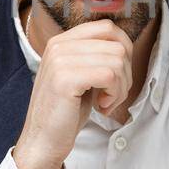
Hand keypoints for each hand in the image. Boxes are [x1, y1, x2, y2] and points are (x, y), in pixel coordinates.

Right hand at [12, 19, 133, 168]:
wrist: (43, 140)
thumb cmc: (66, 111)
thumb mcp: (81, 75)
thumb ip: (96, 56)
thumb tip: (125, 46)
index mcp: (62, 41)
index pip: (107, 27)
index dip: (123, 50)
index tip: (117, 75)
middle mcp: (58, 46)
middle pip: (117, 45)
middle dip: (125, 74)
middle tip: (112, 95)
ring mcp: (60, 60)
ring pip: (117, 61)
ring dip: (120, 87)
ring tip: (106, 102)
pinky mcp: (64, 79)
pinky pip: (109, 75)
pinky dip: (113, 94)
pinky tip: (101, 106)